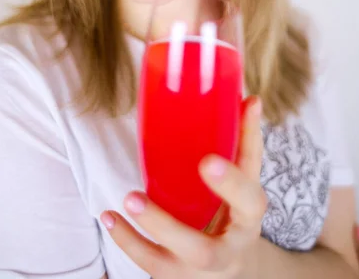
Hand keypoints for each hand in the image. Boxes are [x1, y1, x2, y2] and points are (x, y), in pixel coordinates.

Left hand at [100, 96, 265, 278]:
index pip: (249, 202)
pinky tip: (108, 216)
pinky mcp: (176, 277)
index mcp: (249, 219)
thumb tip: (250, 99)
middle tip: (138, 195)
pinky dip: (127, 241)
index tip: (208, 162)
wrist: (238, 263)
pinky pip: (151, 267)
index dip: (232, 185)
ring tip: (123, 202)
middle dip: (168, 227)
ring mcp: (199, 271)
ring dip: (140, 236)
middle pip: (204, 252)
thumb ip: (246, 141)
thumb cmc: (239, 211)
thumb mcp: (248, 180)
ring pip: (170, 266)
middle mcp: (227, 252)